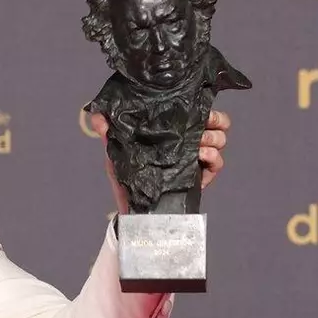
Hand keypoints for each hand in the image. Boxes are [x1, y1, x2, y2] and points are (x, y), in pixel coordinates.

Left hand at [87, 109, 231, 214]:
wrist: (133, 209)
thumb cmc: (126, 179)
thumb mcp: (117, 154)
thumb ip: (108, 134)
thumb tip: (97, 117)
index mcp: (175, 132)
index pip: (201, 112)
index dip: (206, 108)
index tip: (200, 109)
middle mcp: (190, 142)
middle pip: (219, 124)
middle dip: (215, 121)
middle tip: (202, 126)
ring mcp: (198, 160)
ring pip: (220, 141)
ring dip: (212, 139)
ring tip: (198, 144)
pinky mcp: (201, 177)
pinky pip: (218, 164)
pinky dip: (213, 158)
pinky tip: (201, 156)